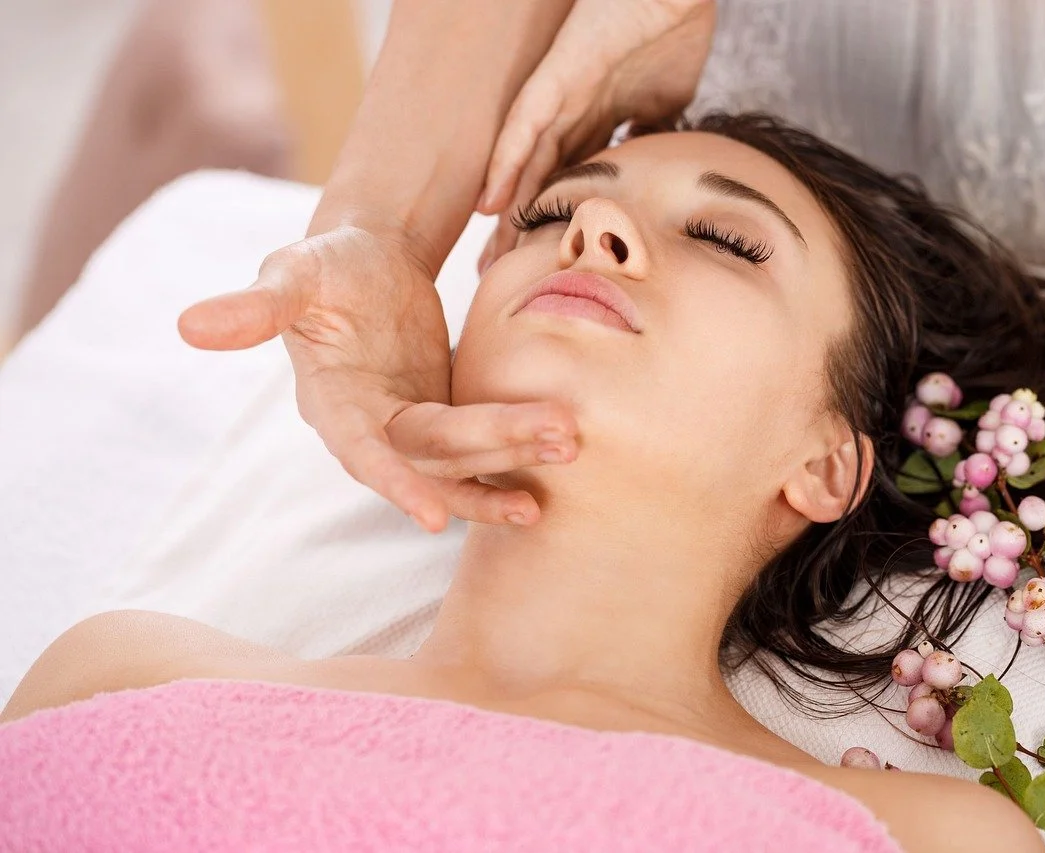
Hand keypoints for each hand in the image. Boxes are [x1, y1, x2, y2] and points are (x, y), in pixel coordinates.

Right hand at [177, 224, 578, 531]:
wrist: (368, 264)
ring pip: (463, 459)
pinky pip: (476, 455)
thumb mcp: (293, 273)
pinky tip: (546, 488)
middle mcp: (370, 428)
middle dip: (494, 452)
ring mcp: (408, 430)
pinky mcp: (442, 422)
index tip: (436, 516)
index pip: (364, 451)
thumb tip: (188, 325)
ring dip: (513, 460)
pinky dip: (507, 468)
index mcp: (330, 402)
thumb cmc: (328, 265)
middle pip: (435, 453)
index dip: (396, 483)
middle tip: (559, 438)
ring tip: (570, 451)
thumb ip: (256, 306)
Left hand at [474, 0, 715, 272]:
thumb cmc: (675, 27)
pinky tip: (489, 204)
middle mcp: (572, 111)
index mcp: (597, 117)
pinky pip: (525, 127)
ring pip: (525, 164)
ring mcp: (562, 96)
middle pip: (539, 181)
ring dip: (506, 213)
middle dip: (522, 230)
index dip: (556, 222)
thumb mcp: (667, 99)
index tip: (546, 264)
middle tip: (502, 277)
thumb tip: (656, 168)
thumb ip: (652, 132)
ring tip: (489, 260)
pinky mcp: (560, 79)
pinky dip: (507, 166)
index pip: (569, 180)